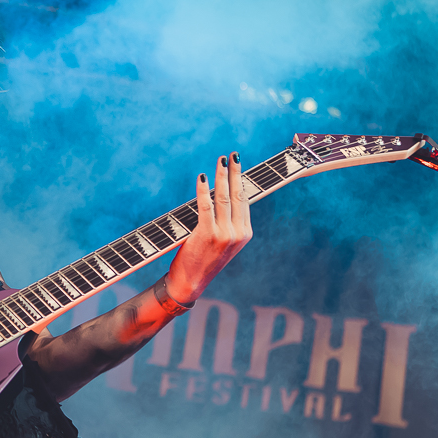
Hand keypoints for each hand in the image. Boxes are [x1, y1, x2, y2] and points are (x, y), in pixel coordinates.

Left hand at [166, 152, 252, 303]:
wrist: (192, 282)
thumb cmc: (204, 259)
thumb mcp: (223, 242)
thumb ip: (227, 222)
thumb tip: (222, 195)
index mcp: (245, 234)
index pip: (246, 200)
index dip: (243, 180)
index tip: (240, 165)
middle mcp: (238, 233)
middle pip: (238, 195)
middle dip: (235, 172)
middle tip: (233, 155)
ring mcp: (224, 234)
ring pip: (224, 198)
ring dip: (221, 176)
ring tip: (219, 161)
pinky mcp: (207, 234)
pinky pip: (206, 206)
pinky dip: (203, 190)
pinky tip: (201, 178)